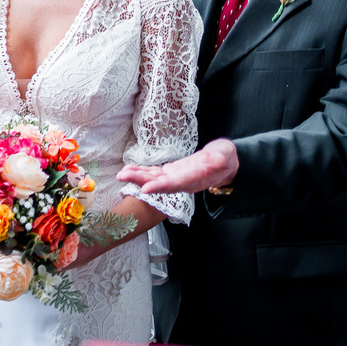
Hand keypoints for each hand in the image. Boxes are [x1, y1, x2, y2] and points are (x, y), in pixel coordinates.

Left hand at [116, 138, 238, 194]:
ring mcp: (175, 178)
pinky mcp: (171, 172)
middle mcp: (182, 182)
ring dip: (137, 176)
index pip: (175, 184)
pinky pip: (154, 173)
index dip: (160, 187)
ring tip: (121, 174)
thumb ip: (221, 159)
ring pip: (153, 179)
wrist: (225, 163)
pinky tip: (129, 169)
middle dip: (140, 181)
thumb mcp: (225, 156)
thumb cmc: (225, 158)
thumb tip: (218, 161)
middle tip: (122, 177)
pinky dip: (141, 171)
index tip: (145, 189)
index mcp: (194, 179)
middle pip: (159, 183)